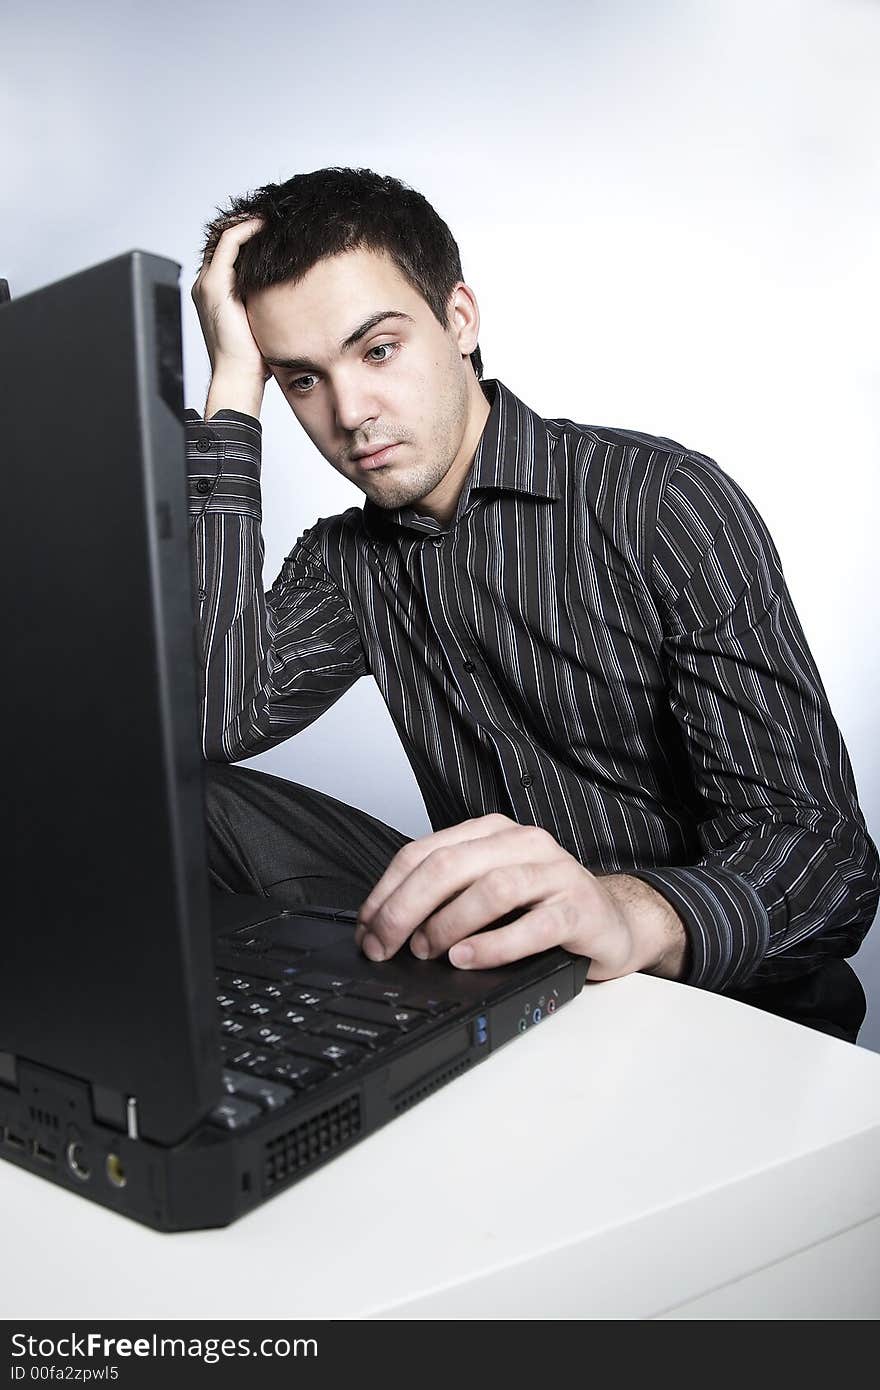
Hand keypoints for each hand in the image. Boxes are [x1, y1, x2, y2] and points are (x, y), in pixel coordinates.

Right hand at [191, 215, 268, 385]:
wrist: (238, 376)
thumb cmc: (252, 359)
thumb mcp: (262, 322)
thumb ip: (266, 303)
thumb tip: (291, 294)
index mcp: (215, 293)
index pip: (226, 251)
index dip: (245, 233)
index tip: (271, 227)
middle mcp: (207, 285)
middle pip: (221, 238)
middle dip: (245, 222)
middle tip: (272, 215)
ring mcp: (208, 284)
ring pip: (223, 235)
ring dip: (247, 221)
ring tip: (270, 215)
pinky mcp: (215, 285)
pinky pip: (228, 244)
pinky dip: (246, 229)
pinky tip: (264, 226)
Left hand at [355, 814, 687, 979]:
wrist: (615, 922)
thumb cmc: (543, 909)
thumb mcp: (490, 893)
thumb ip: (446, 897)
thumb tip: (384, 929)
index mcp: (492, 834)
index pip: (423, 851)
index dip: (387, 891)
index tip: (367, 928)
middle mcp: (523, 844)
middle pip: (449, 866)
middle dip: (405, 908)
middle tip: (384, 945)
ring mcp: (555, 874)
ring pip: (490, 888)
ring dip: (448, 923)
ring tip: (428, 952)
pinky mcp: (580, 910)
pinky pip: (534, 925)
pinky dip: (494, 944)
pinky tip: (467, 959)